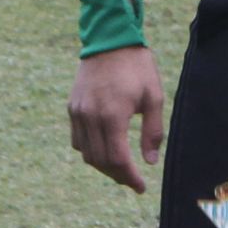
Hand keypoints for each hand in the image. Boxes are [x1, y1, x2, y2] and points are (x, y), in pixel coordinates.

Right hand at [68, 45, 164, 192]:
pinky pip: (77, 140)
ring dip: (103, 166)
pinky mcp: (72, 107)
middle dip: (118, 176)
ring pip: (86, 154)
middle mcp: (91, 117)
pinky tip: (105, 150)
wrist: (110, 39)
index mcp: (113, 115)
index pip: (118, 159)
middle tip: (132, 181)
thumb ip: (153, 131)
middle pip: (101, 161)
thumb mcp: (154, 97)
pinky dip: (90, 151)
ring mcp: (78, 112)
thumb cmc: (137, 67)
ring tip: (120, 169)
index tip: (141, 187)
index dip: (130, 177)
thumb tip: (150, 162)